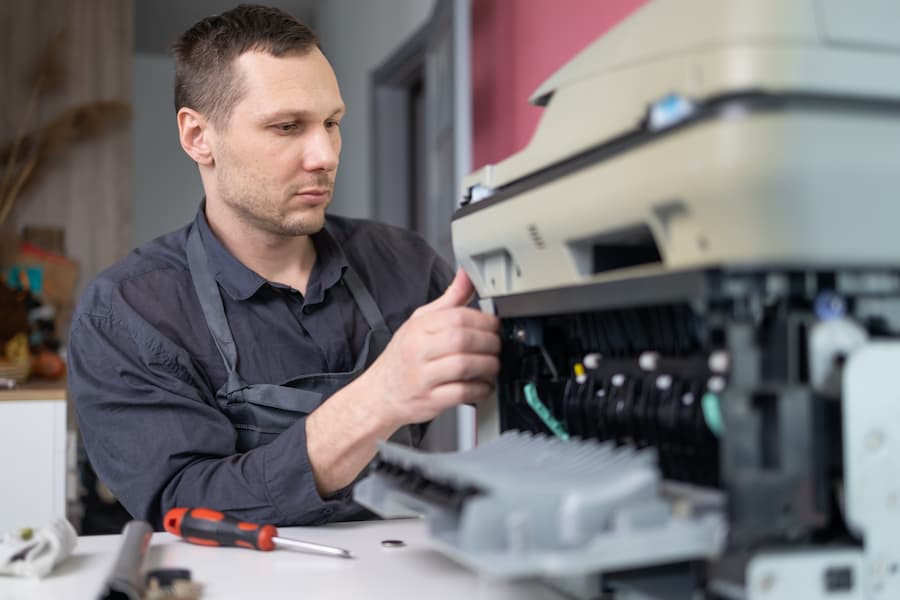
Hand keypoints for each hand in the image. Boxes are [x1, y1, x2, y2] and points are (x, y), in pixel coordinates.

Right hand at [362, 268, 500, 427]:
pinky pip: (462, 393)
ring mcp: (423, 377)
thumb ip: (448, 300)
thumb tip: (466, 275)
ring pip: (464, 366)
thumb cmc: (403, 356)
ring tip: (493, 364)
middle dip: (489, 343)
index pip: (457, 317)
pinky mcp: (430, 400)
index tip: (494, 325)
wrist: (380, 393)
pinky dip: (480, 389)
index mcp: (418, 327)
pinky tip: (484, 384)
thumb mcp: (420, 321)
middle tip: (497, 345)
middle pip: (463, 341)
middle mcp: (418, 350)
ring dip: (488, 366)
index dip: (484, 320)